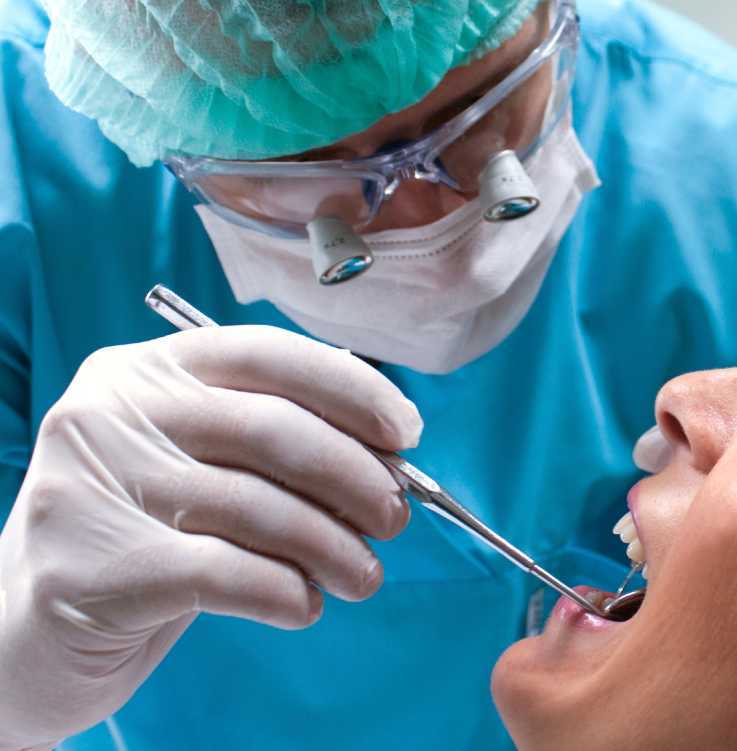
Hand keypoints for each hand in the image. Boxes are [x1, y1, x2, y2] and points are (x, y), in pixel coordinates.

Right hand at [0, 326, 420, 749]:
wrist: (26, 625)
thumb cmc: (143, 531)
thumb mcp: (198, 462)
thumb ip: (273, 444)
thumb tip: (388, 454)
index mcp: (150, 368)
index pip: (270, 354)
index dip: (354, 391)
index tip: (406, 435)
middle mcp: (115, 410)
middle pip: (273, 431)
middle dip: (356, 477)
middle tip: (395, 518)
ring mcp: (94, 485)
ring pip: (257, 508)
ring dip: (334, 547)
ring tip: (363, 575)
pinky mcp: (93, 566)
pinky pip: (224, 573)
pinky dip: (285, 590)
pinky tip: (305, 605)